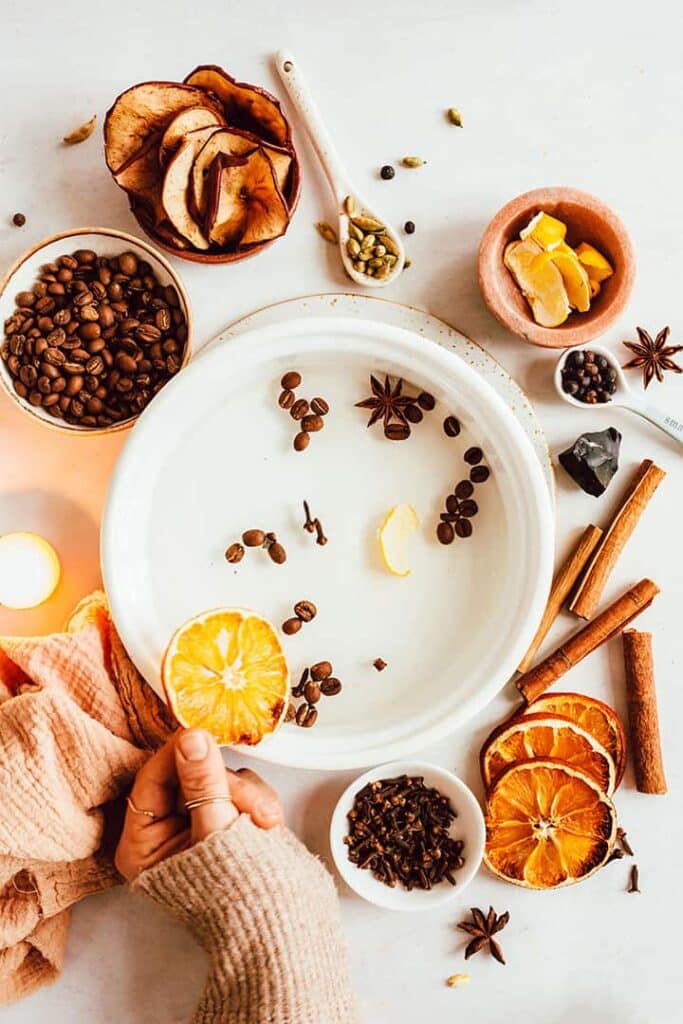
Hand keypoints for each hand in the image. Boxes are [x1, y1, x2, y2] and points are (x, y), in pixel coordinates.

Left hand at [115, 728, 283, 880]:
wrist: (284, 925)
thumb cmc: (240, 894)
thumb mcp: (216, 832)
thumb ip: (203, 782)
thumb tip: (190, 738)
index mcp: (143, 844)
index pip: (152, 780)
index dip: (177, 754)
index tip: (199, 733)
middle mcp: (165, 832)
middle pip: (188, 777)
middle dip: (227, 786)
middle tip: (250, 802)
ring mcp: (196, 825)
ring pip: (217, 780)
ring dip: (247, 795)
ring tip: (265, 823)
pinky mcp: (225, 821)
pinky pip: (238, 790)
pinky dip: (257, 802)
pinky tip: (268, 825)